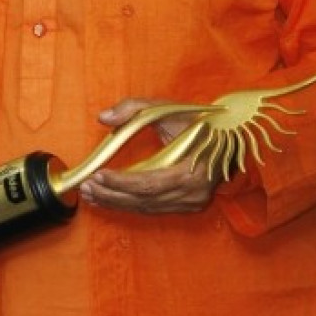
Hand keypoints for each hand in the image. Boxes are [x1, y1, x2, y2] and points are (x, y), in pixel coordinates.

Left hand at [79, 98, 220, 214]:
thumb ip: (133, 108)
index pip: (148, 183)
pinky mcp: (187, 205)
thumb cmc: (197, 121)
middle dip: (111, 194)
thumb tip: (103, 118)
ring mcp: (191, 202)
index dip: (120, 182)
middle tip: (85, 186)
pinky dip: (129, 204)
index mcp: (191, 171)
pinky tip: (109, 199)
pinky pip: (152, 208)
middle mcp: (192, 194)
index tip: (97, 175)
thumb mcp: (167, 108)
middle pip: (144, 200)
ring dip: (115, 202)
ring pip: (146, 207)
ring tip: (91, 194)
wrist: (229, 138)